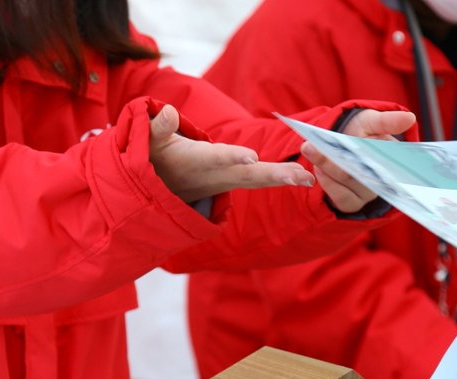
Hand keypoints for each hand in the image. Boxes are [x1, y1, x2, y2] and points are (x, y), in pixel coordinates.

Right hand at [148, 105, 314, 204]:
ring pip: (256, 180)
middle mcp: (215, 175)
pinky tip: (304, 178)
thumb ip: (158, 127)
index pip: (216, 158)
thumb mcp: (148, 141)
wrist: (158, 187)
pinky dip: (280, 179)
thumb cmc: (154, 157)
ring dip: (282, 179)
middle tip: (299, 177)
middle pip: (246, 175)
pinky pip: (259, 180)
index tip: (252, 157)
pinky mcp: (234, 181)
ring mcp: (226, 180)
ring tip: (308, 179)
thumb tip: (169, 111)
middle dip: (272, 175)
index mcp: (196, 162)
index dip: (232, 157)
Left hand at [300, 109, 415, 213]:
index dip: (379, 149)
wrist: (337, 145)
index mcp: (392, 157)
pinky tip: (317, 170)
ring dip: (327, 166)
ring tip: (310, 150)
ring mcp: (369, 192)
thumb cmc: (358, 131)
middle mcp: (383, 177)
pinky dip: (328, 184)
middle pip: (364, 169)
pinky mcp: (354, 204)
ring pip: (349, 181)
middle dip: (338, 157)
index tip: (361, 143)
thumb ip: (386, 121)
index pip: (392, 156)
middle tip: (312, 144)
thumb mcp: (370, 121)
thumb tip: (409, 118)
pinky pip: (343, 199)